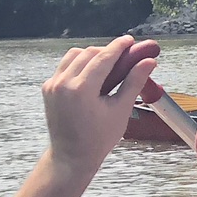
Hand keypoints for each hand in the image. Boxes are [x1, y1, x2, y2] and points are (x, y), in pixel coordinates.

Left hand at [42, 36, 157, 180]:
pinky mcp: (48, 88)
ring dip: (92, 56)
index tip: (129, 40)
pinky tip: (92, 75)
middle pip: (88, 53)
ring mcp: (52, 85)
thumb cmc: (97, 139)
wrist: (71, 156)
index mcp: (81, 90)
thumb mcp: (121, 110)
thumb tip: (148, 62)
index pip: (102, 58)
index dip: (118, 46)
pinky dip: (79, 65)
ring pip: (74, 56)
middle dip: (107, 51)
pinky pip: (65, 66)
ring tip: (108, 66)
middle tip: (124, 56)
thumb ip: (134, 82)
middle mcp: (62, 84)